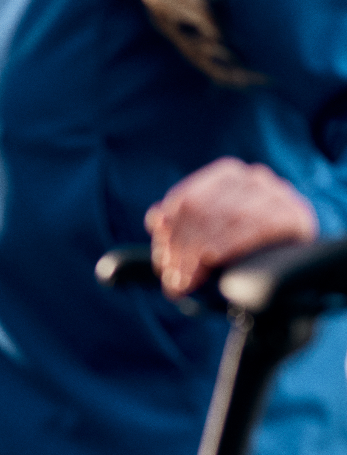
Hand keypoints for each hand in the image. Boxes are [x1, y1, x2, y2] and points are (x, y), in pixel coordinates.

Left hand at [145, 158, 317, 297]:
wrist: (298, 270)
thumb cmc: (243, 250)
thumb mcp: (207, 238)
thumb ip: (178, 229)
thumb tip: (156, 219)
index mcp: (227, 174)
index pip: (186, 201)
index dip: (170, 234)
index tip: (163, 265)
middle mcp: (253, 177)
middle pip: (202, 209)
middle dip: (183, 247)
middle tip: (175, 280)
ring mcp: (277, 192)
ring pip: (226, 217)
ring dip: (203, 251)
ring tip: (189, 279)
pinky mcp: (296, 215)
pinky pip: (258, 226)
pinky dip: (232, 242)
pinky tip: (214, 258)